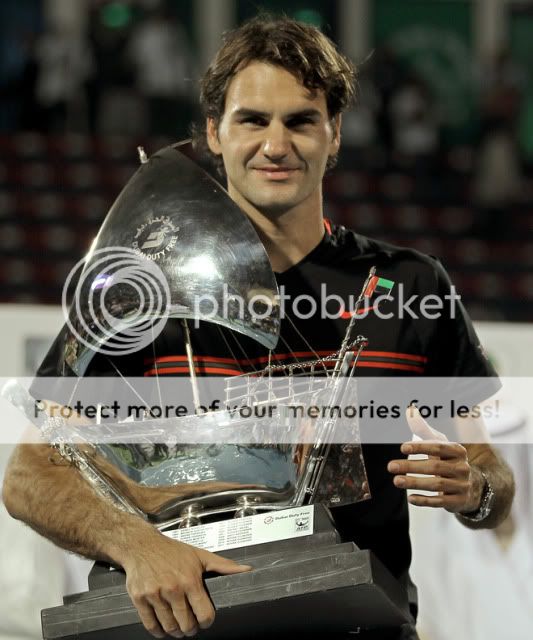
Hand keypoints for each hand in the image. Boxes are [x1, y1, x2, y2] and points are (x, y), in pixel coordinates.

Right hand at [123, 532, 251, 637]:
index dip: (207, 621)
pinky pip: (150, 625)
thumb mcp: (200, 555)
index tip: (205, 620)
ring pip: (169, 627)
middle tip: (191, 625)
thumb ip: (223, 565)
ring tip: (178, 627)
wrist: (142, 545)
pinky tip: (163, 628)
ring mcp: (155, 595)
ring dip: (176, 632)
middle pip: (186, 624)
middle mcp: (173, 588)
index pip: (204, 614)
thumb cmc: (171, 551)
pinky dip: (158, 632)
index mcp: (190, 580)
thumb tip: (246, 569)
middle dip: (191, 628)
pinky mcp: (140, 599)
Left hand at [387, 406, 483, 513]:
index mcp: (458, 450)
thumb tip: (410, 409)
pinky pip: (440, 502)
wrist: (471, 487)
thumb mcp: (438, 444)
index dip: (421, 447)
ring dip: (414, 483)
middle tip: (390, 466)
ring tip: (396, 481)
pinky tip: (410, 498)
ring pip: (437, 485)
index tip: (402, 448)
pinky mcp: (459, 501)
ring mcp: (462, 485)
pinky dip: (425, 500)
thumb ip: (423, 429)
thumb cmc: (447, 460)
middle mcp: (462, 468)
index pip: (438, 447)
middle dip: (411, 467)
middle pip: (435, 467)